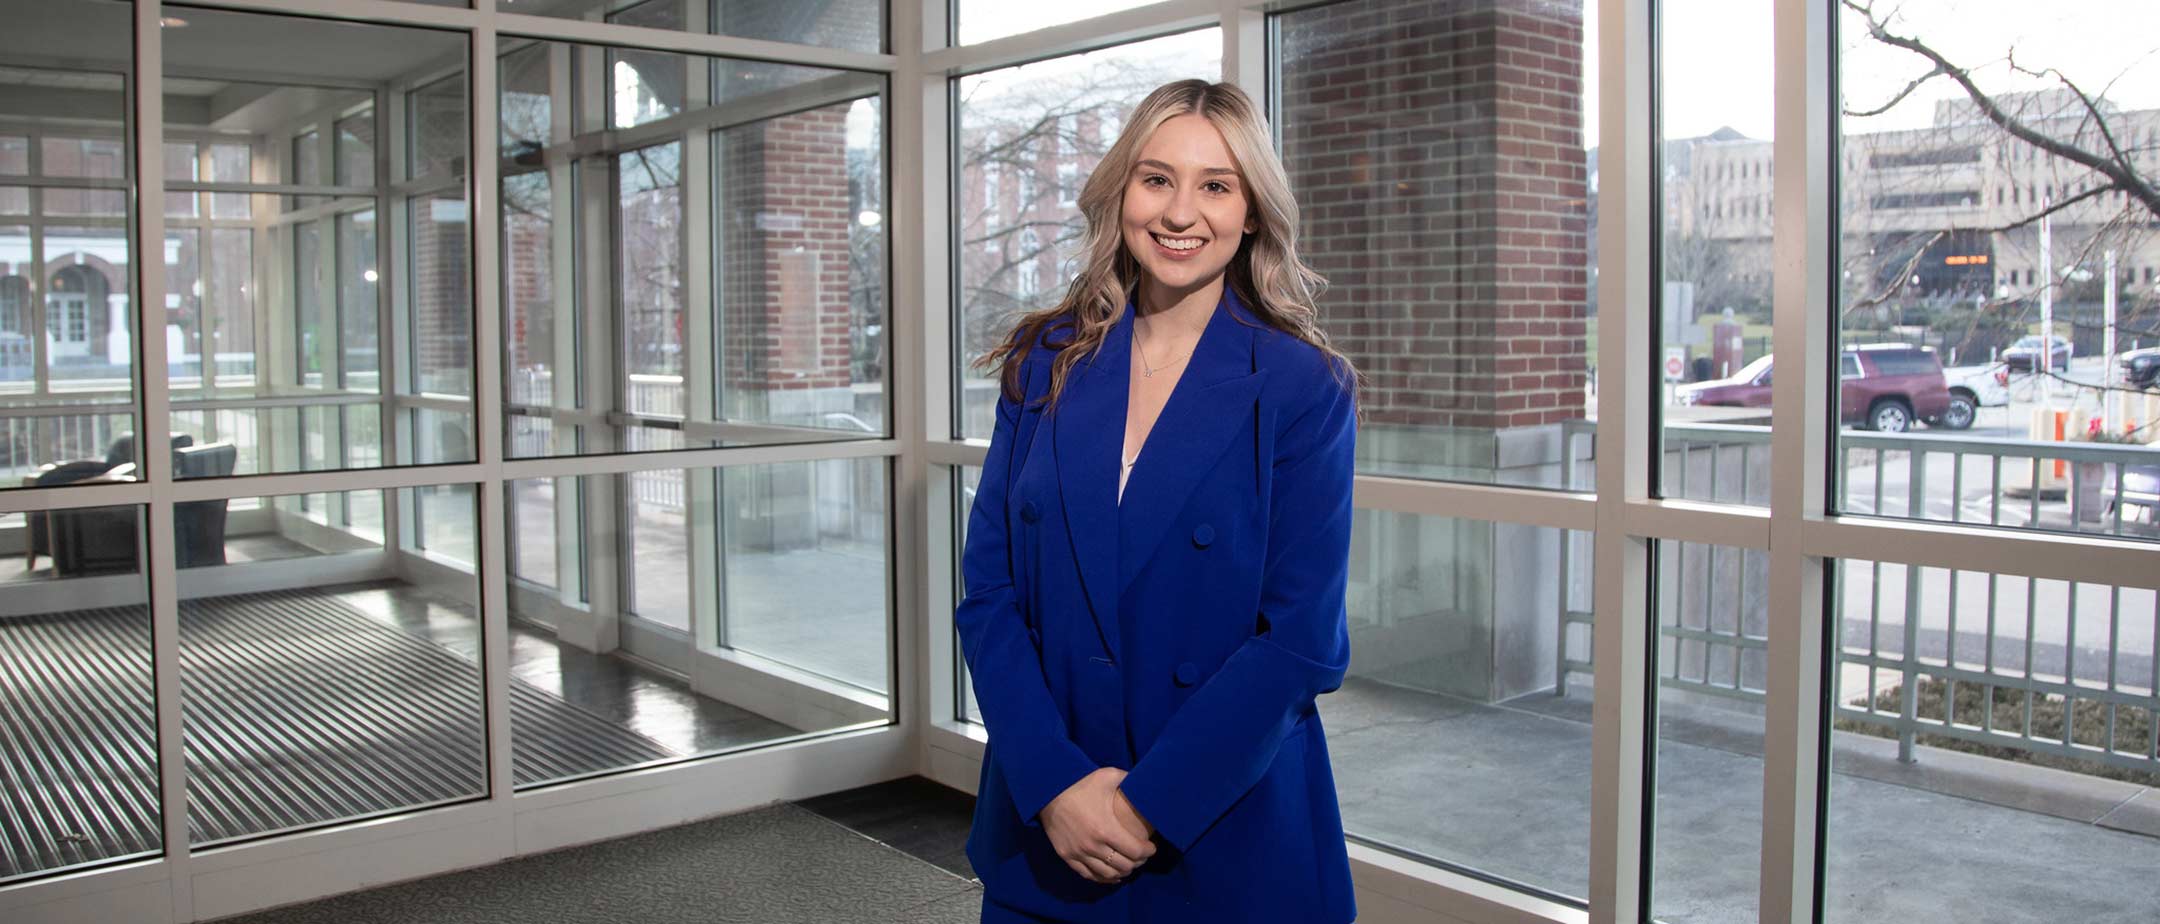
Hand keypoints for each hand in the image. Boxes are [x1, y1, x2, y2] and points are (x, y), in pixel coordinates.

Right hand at [1040, 768, 1155, 883]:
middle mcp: (1093, 846)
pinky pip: (1089, 875)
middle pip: (1124, 865)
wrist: (1047, 791)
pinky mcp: (1067, 856)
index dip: (1148, 852)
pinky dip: (1103, 878)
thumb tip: (1146, 780)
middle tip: (1142, 856)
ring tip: (1129, 865)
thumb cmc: (1079, 783)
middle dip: (1138, 862)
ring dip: (1122, 872)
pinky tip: (1112, 875)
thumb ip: (1129, 779)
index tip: (1152, 847)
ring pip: (1107, 874)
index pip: (1135, 851)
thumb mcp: (1107, 776)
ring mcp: (1078, 853)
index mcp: (1106, 829)